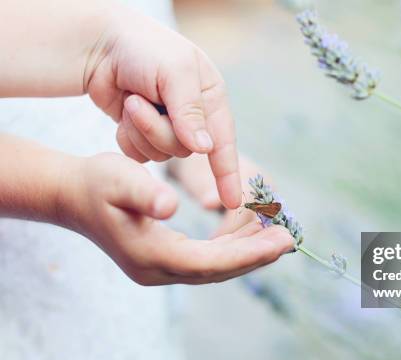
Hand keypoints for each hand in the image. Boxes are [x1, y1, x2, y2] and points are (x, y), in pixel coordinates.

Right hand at [58, 153, 293, 285]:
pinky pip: (206, 258)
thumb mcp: (118, 179)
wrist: (73, 195)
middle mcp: (158, 270)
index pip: (211, 262)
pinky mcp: (164, 260)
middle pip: (218, 270)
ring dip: (246, 250)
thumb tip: (171, 206)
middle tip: (289, 237)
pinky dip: (230, 245)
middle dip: (256, 255)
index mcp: (152, 255)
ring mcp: (160, 269)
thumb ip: (144, 193)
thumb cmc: (97, 183)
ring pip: (215, 266)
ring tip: (274, 228)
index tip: (283, 242)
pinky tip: (248, 228)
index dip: (249, 254)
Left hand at [85, 5, 240, 207]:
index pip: (224, 142)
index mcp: (211, 98)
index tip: (232, 203)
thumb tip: (204, 149)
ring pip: (161, 155)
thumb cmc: (144, 48)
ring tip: (130, 100)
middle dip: (157, 130)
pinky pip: (139, 155)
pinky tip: (123, 113)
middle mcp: (193, 117)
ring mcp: (167, 128)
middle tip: (137, 101)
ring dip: (140, 129)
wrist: (99, 45)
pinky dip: (128, 137)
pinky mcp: (143, 136)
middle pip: (184, 150)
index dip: (228, 174)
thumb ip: (190, 111)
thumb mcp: (175, 71)